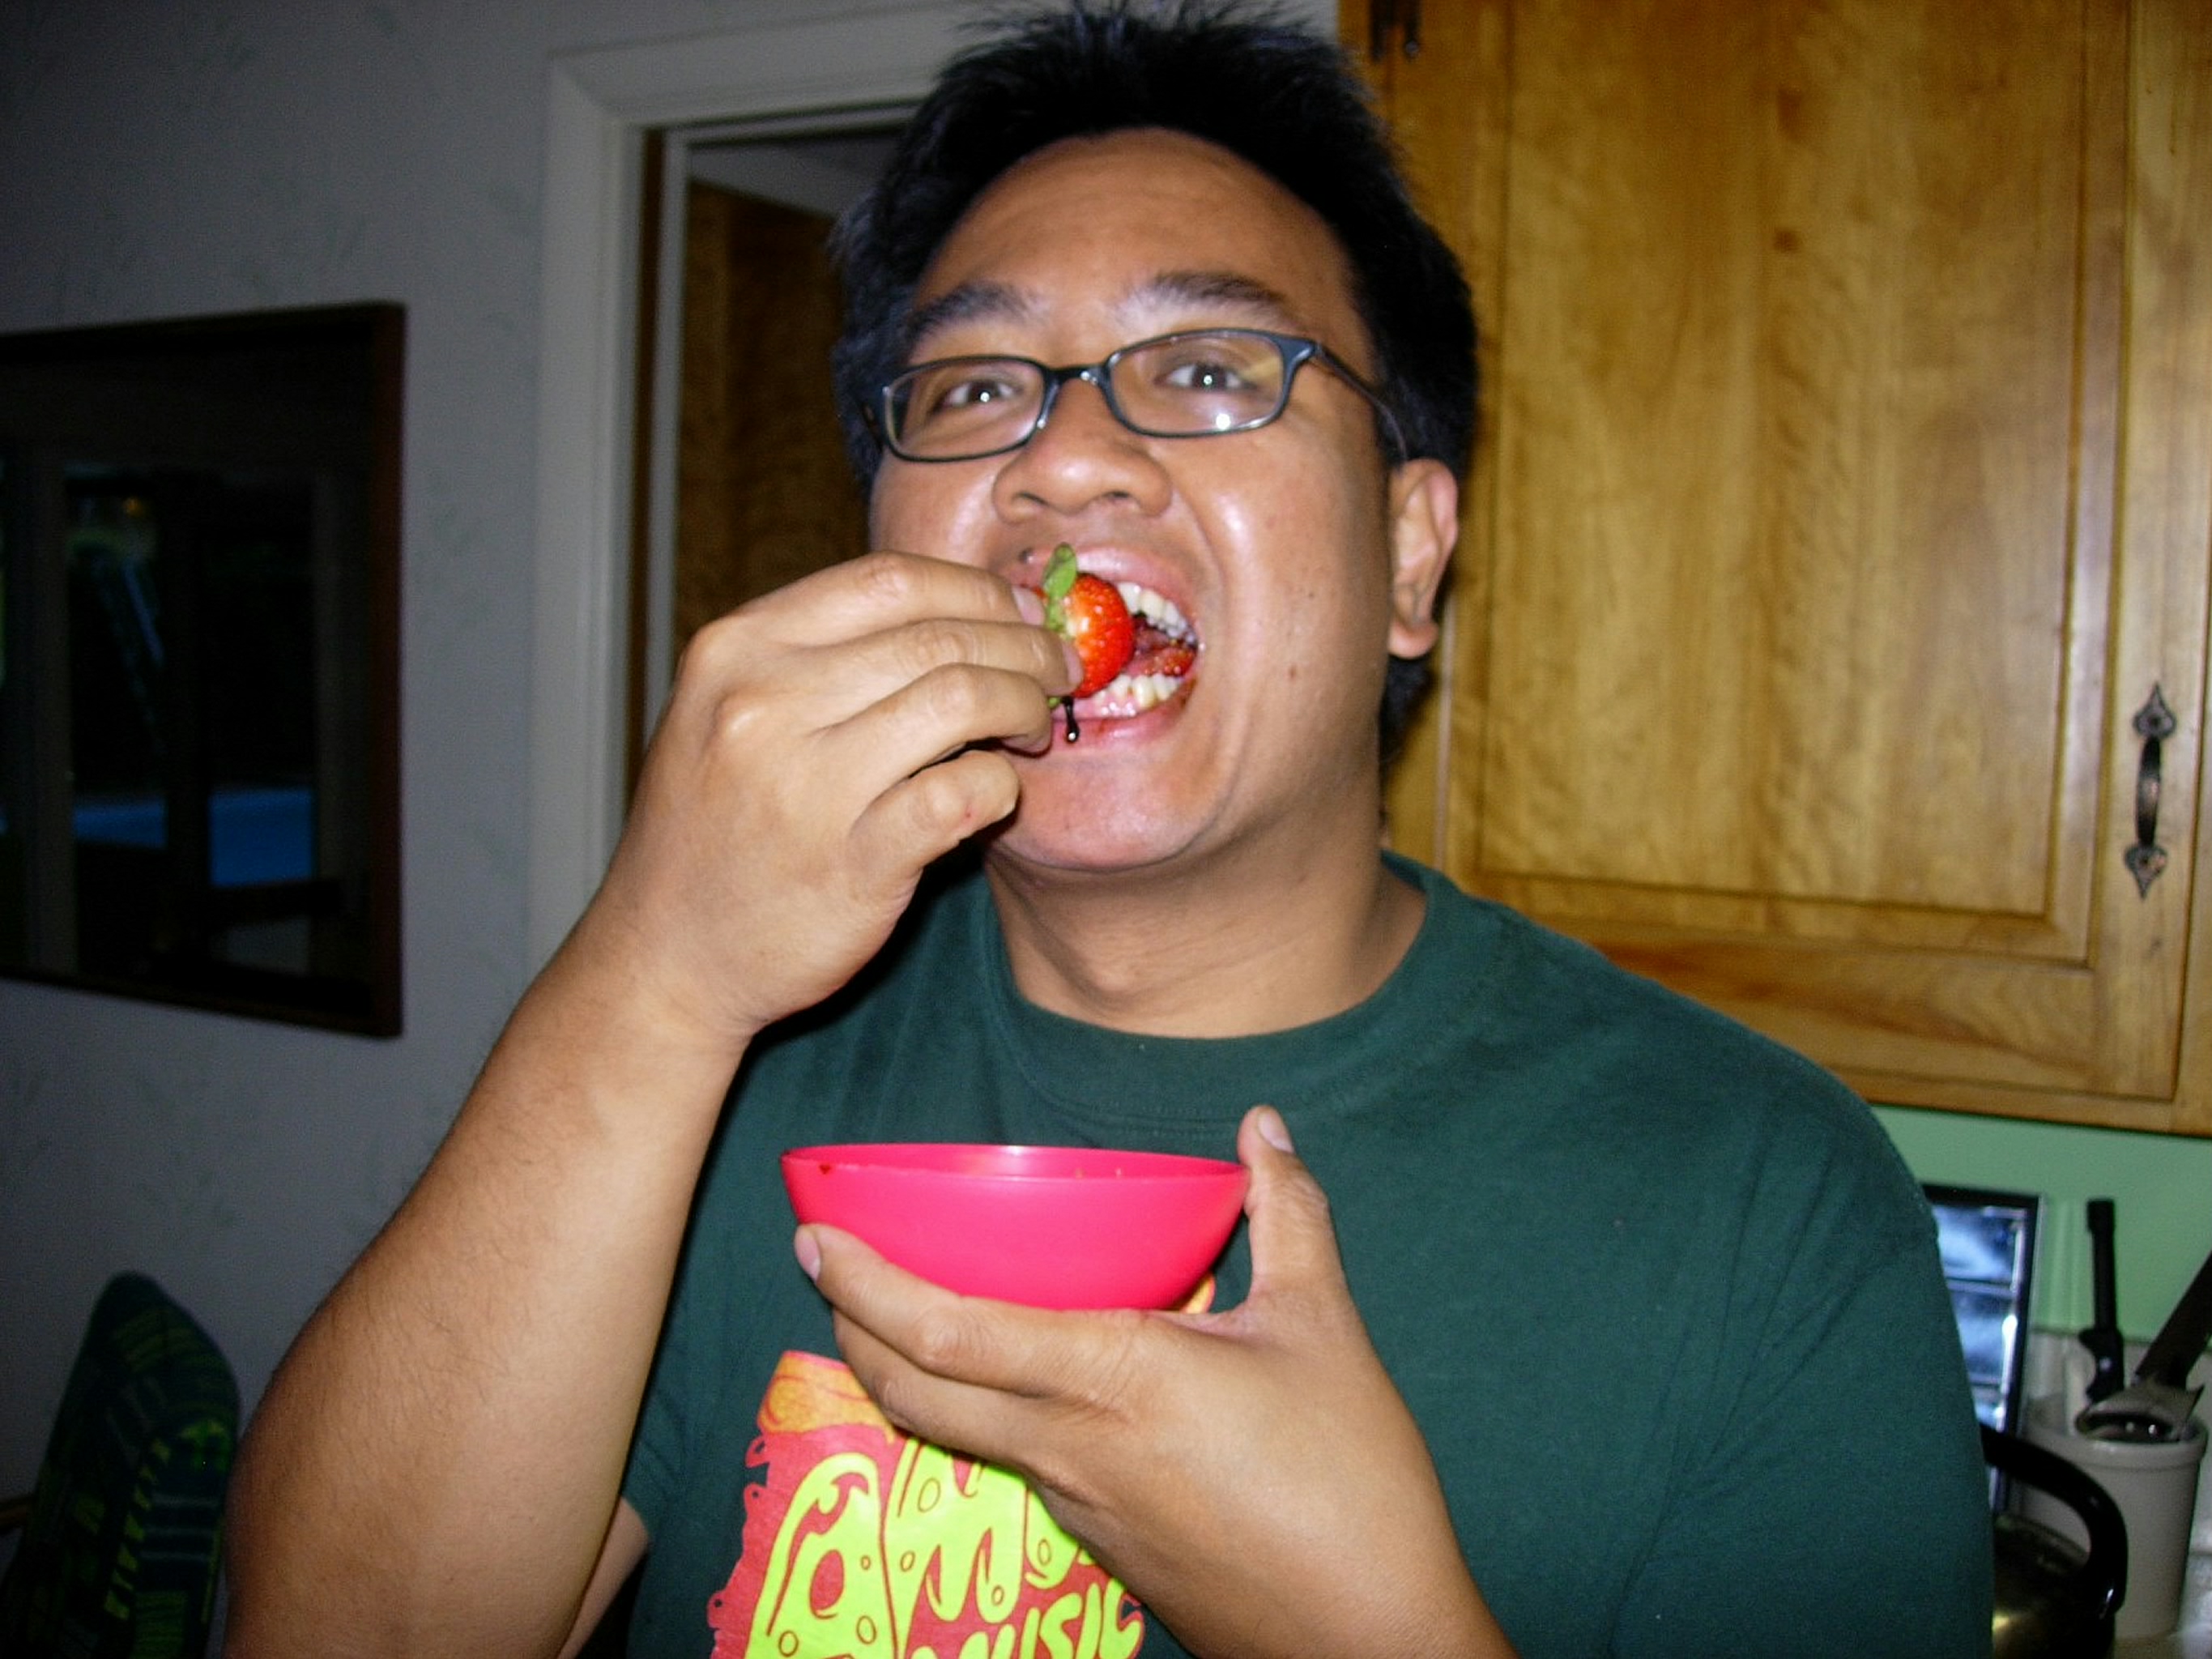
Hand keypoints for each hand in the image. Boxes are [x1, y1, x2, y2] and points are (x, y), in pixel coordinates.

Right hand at [562, 552, 1076, 1056]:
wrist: (666, 955)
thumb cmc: (716, 825)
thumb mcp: (728, 710)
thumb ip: (822, 656)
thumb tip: (963, 614)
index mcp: (737, 648)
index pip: (889, 580)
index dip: (979, 590)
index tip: (1022, 611)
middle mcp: (763, 704)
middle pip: (937, 636)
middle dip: (1022, 644)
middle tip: (1058, 667)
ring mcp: (804, 784)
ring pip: (961, 699)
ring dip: (1023, 705)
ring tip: (1036, 726)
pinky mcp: (850, 862)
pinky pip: (963, 793)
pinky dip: (1001, 785)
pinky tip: (999, 793)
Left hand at [801, 1107, 1515, 1658]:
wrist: (1369, 1639)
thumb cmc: (1352, 1483)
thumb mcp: (1324, 1327)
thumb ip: (1287, 1215)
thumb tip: (1262, 1128)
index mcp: (1109, 1380)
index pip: (946, 1333)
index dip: (866, 1286)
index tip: (815, 1239)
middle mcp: (1067, 1448)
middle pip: (912, 1393)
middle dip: (852, 1327)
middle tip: (828, 1268)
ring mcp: (1075, 1508)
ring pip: (958, 1434)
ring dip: (912, 1373)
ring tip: (910, 1311)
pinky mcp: (1099, 1547)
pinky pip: (1019, 1464)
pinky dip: (988, 1411)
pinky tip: (1033, 1381)